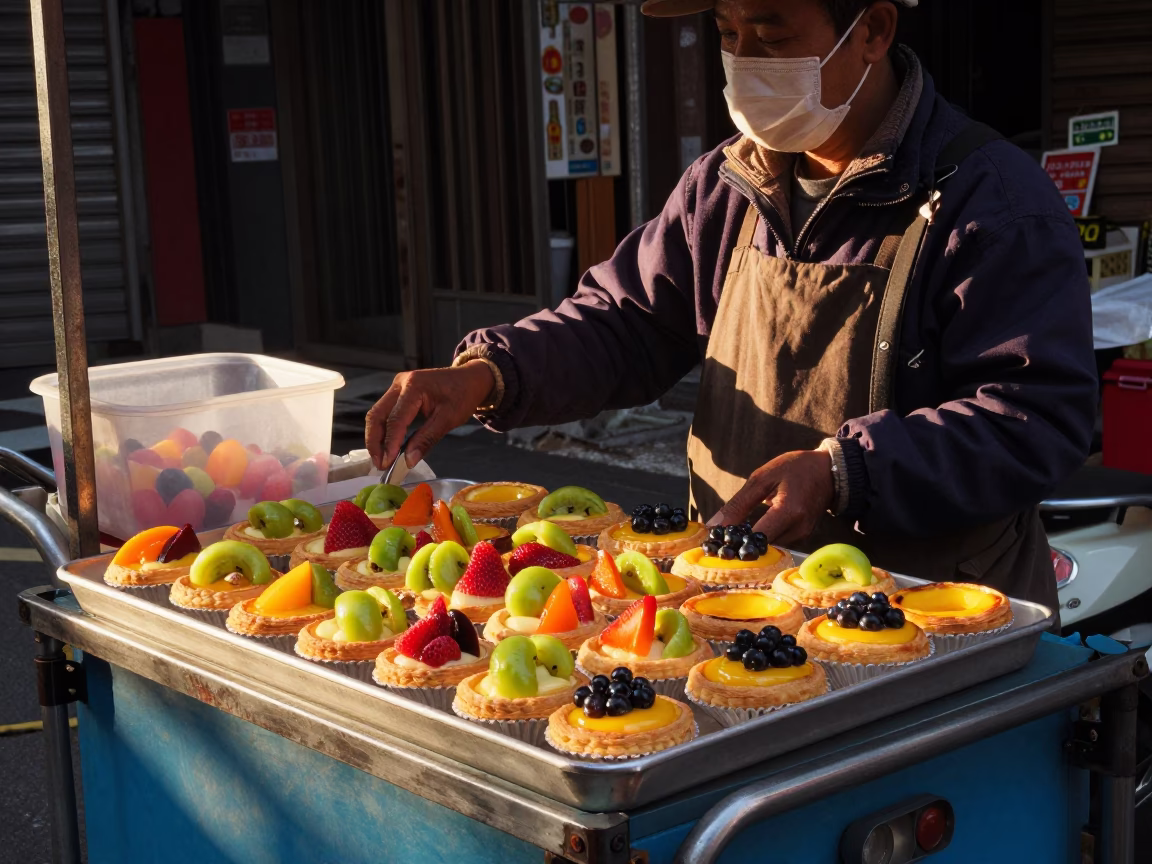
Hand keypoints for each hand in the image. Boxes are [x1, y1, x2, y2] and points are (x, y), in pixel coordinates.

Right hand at [365, 361, 494, 469]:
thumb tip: (409, 460)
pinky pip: (385, 413)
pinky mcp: (398, 392)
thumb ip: (427, 439)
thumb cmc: (462, 395)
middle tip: (380, 464)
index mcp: (413, 386)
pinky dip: (384, 431)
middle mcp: (400, 383)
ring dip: (376, 438)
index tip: (387, 464)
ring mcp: (397, 386)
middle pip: (377, 415)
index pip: (395, 419)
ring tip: (381, 460)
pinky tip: (387, 447)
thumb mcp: (448, 419)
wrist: (469, 378)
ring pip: (377, 414)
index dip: (390, 443)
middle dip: (375, 442)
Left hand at [708, 449, 834, 544]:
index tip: (715, 543)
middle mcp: (798, 528)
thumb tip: (714, 526)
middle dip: (740, 545)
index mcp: (788, 511)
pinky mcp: (803, 537)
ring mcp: (803, 535)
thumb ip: (738, 504)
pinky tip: (751, 530)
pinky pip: (777, 543)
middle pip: (762, 548)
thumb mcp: (762, 478)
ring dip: (750, 542)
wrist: (829, 471)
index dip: (734, 543)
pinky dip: (762, 539)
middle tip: (719, 540)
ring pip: (768, 548)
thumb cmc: (796, 468)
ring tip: (734, 533)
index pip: (756, 538)